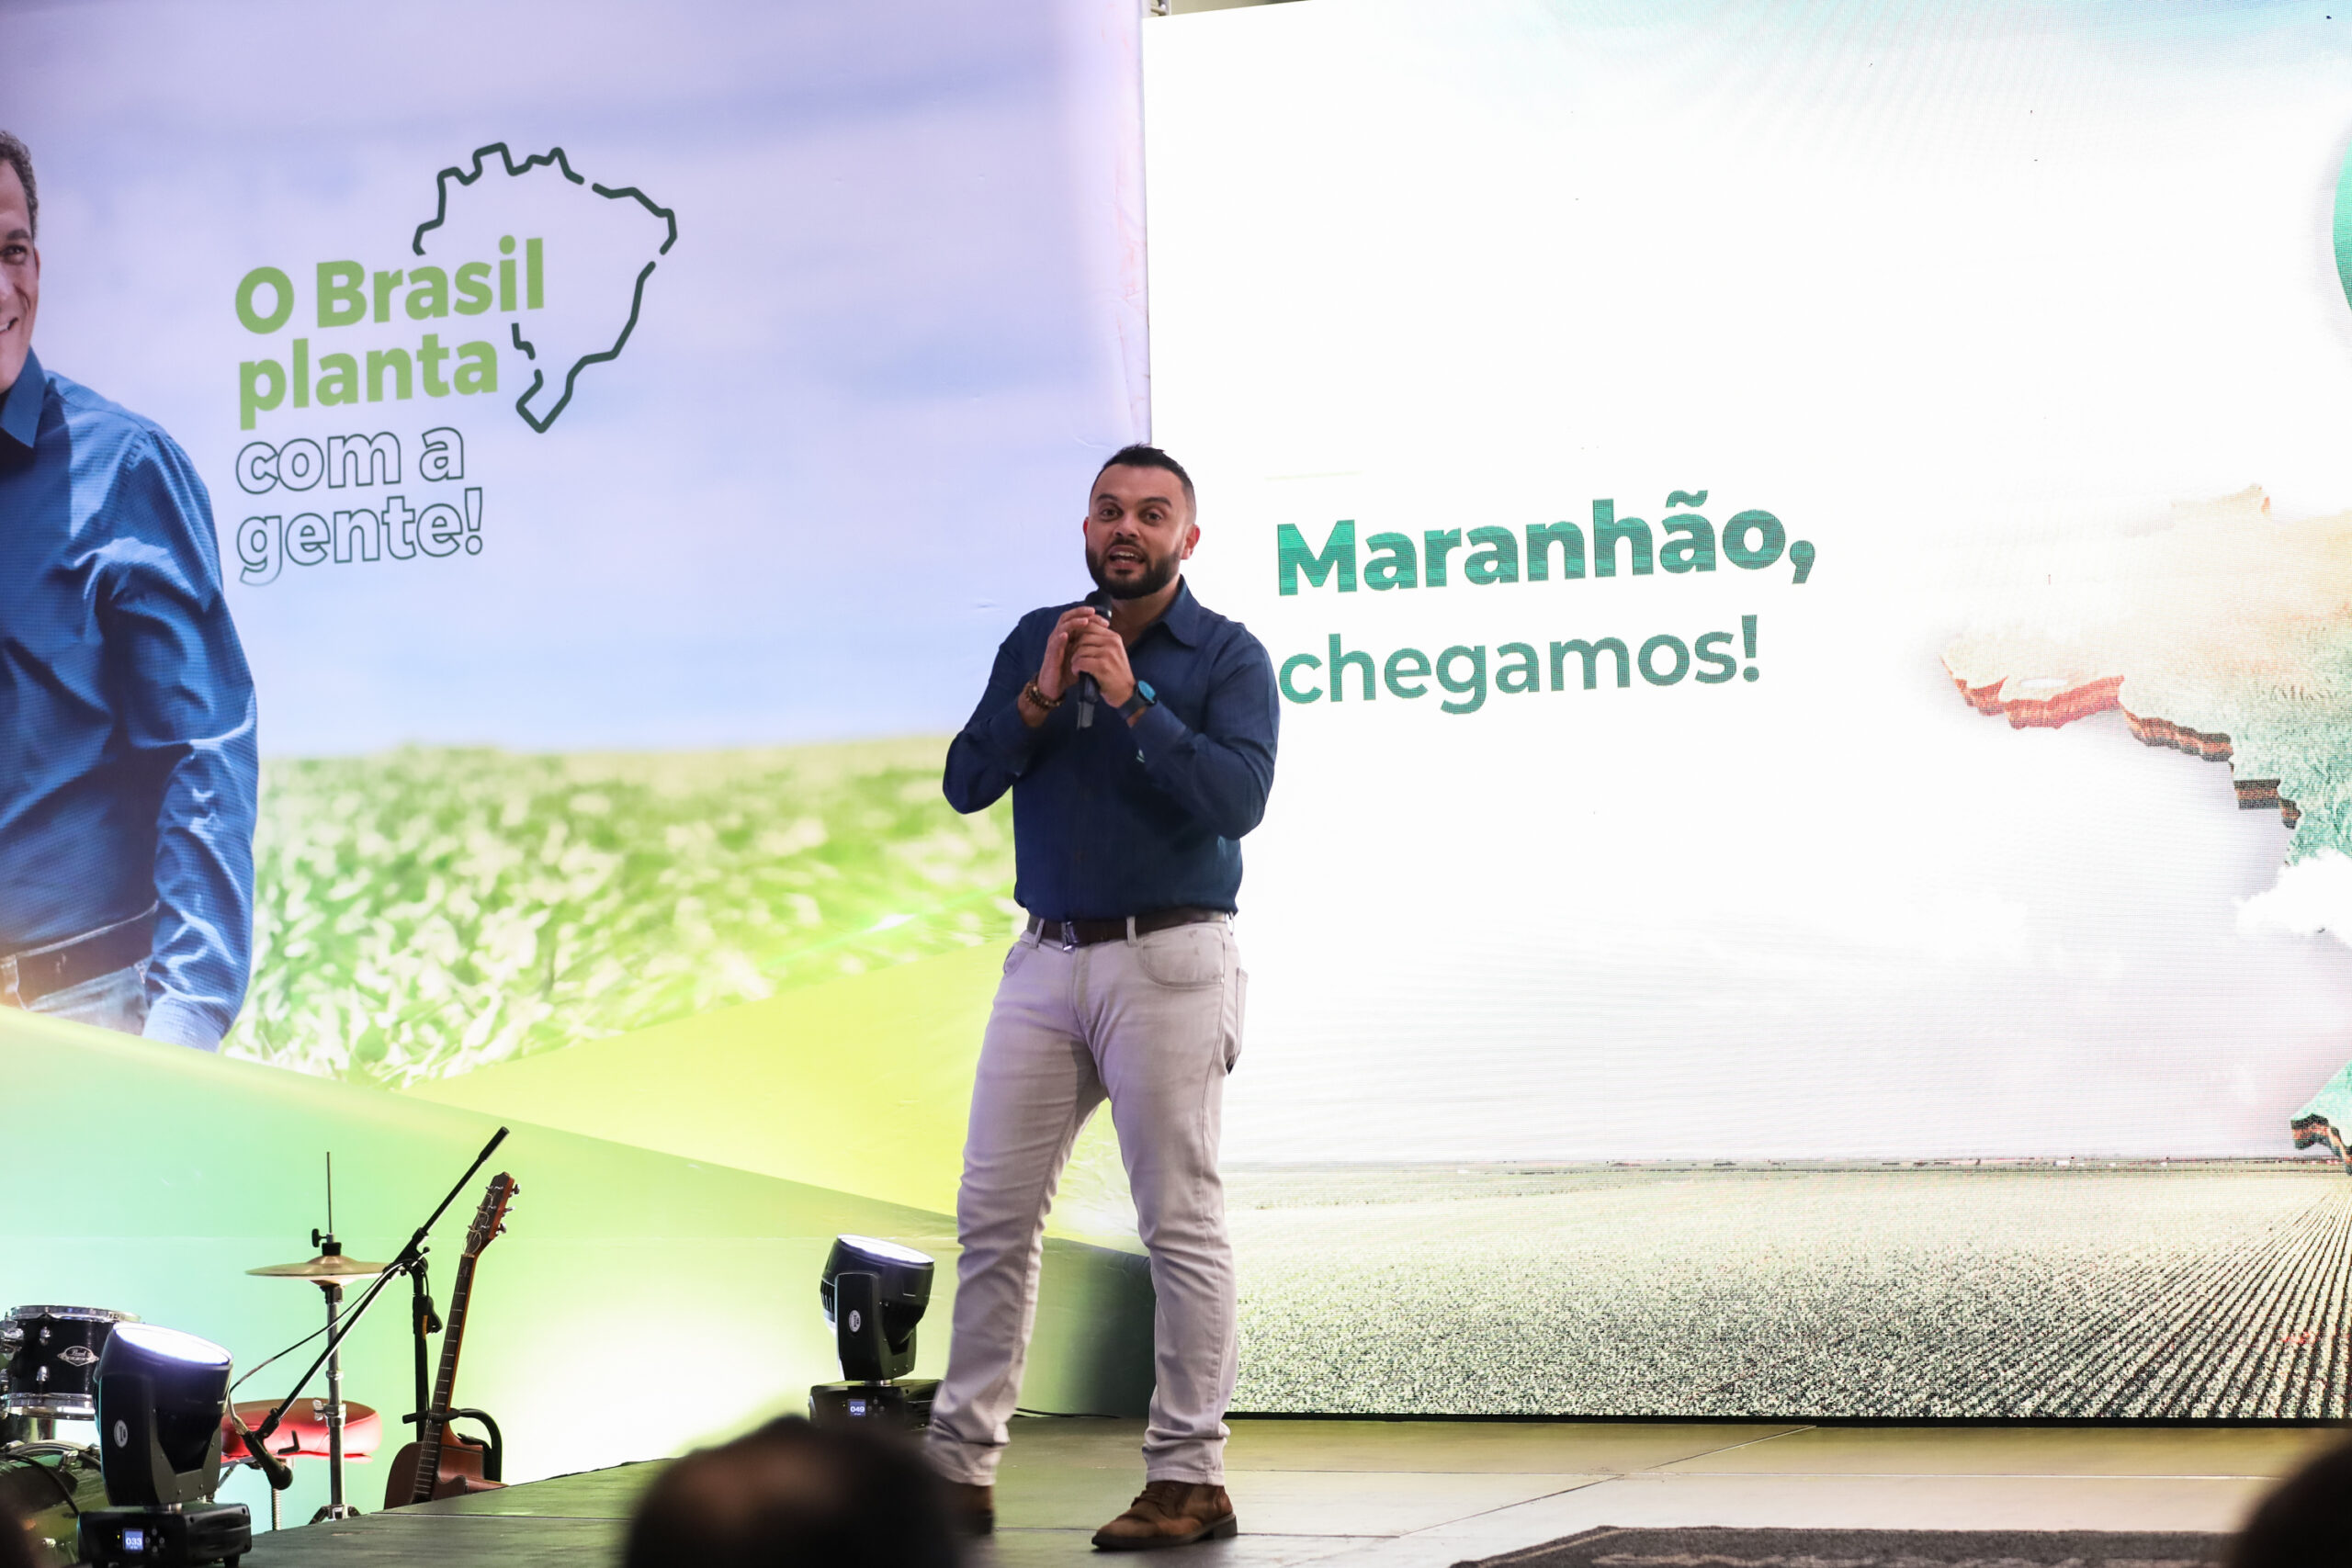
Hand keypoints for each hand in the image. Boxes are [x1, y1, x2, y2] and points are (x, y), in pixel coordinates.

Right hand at [1021, 607, 1105, 725]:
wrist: (1054, 687)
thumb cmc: (1068, 671)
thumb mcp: (1083, 657)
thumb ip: (1091, 648)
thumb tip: (1109, 642)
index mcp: (1068, 636)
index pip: (1077, 618)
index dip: (1091, 617)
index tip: (1105, 621)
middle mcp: (1059, 637)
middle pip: (1068, 617)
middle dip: (1081, 613)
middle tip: (1093, 613)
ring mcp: (1054, 645)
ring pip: (1061, 627)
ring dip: (1073, 623)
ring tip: (1084, 621)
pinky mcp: (1050, 656)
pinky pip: (1054, 644)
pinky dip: (1059, 638)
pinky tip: (1066, 635)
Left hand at [1066, 616, 1135, 706]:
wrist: (1126, 693)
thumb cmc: (1116, 674)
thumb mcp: (1113, 652)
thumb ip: (1100, 641)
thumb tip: (1080, 631)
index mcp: (1114, 637)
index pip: (1090, 625)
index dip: (1078, 633)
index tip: (1074, 643)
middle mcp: (1112, 642)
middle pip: (1083, 636)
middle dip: (1074, 647)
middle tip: (1074, 658)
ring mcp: (1108, 654)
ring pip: (1080, 649)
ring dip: (1074, 659)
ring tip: (1076, 666)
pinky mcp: (1103, 666)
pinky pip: (1081, 661)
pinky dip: (1076, 667)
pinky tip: (1077, 672)